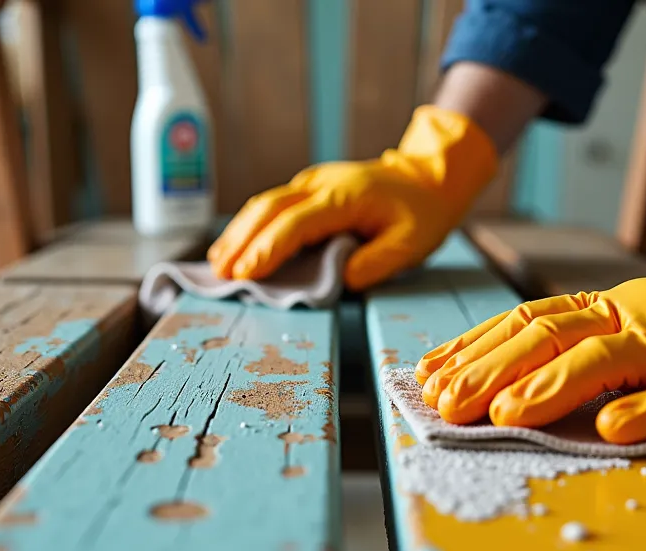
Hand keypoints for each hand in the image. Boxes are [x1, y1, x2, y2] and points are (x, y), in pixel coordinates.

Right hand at [207, 105, 497, 290]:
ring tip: (217, 263)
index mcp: (344, 197)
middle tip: (219, 273)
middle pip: (269, 209)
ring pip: (265, 203)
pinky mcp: (309, 187)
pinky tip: (236, 245)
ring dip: (239, 232)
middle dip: (241, 241)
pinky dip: (251, 225)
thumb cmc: (421, 213)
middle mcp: (321, 184)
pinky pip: (273, 205)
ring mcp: (313, 182)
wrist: (428, 177)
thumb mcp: (412, 243)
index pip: (296, 223)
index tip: (246, 273)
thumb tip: (343, 279)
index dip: (268, 248)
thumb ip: (377, 262)